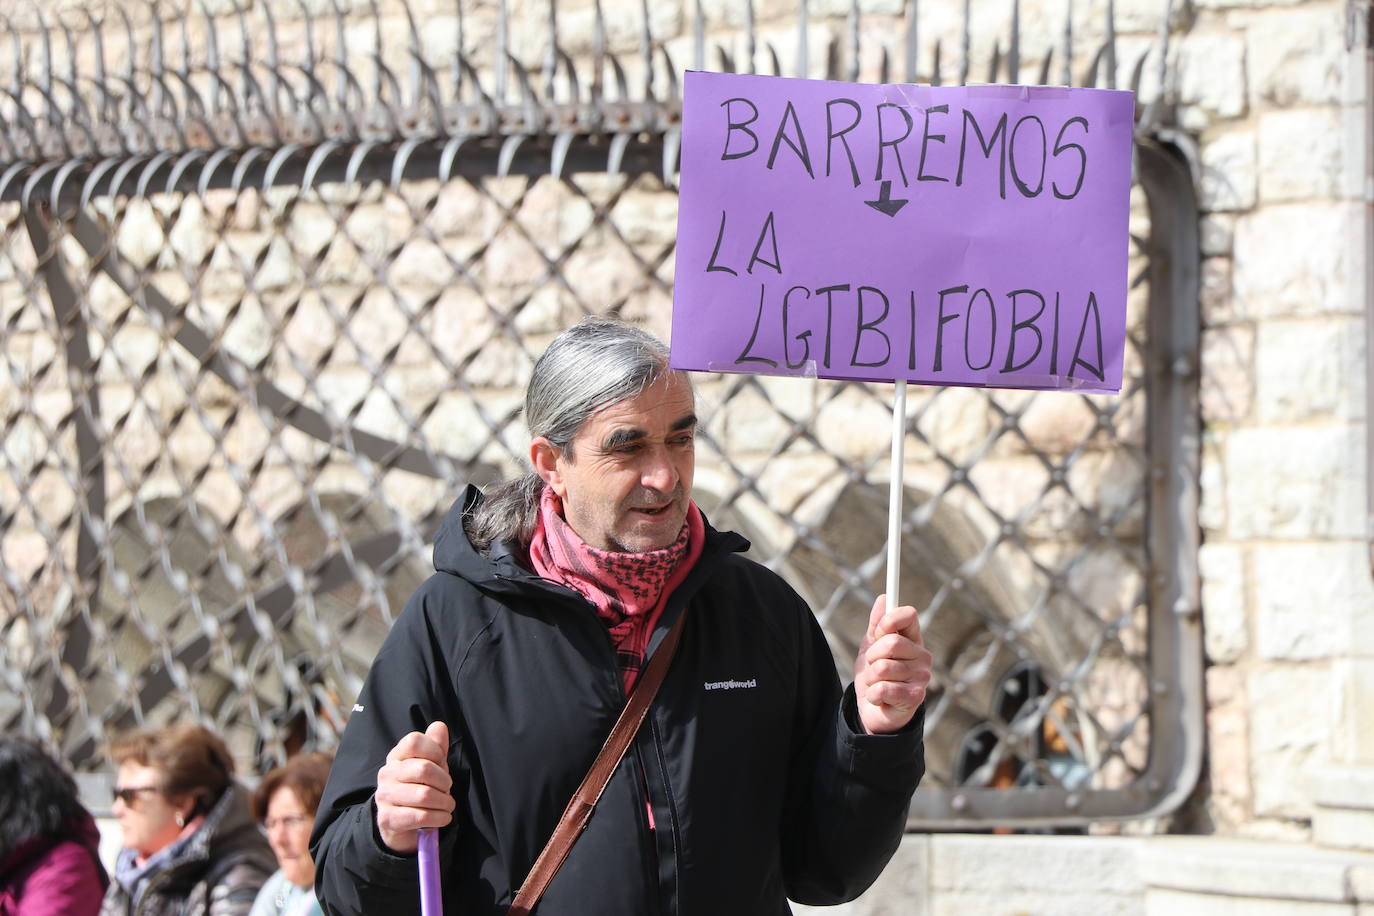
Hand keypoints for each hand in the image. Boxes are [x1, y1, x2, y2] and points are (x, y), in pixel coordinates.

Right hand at [375, 721, 454, 853]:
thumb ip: (436, 747)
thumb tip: (439, 726)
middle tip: (447, 789)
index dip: (435, 751)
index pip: (414, 741)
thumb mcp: (430, 766)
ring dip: (445, 802)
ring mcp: (385, 796)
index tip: (441, 764)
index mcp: (396, 756)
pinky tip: (443, 817)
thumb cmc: (419, 789)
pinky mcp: (388, 819)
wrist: (401, 825)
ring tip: (447, 805)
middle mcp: (387, 773)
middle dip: (444, 781)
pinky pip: (421, 816)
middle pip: (423, 769)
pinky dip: (439, 817)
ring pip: (424, 795)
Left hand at [853, 595, 932, 734]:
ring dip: (870, 678)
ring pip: (882, 668)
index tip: (877, 634)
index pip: (908, 615)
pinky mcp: (915, 697)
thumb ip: (877, 624)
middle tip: (873, 666)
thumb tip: (884, 598)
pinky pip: (882, 688)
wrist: (874, 710)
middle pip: (890, 642)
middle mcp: (923, 656)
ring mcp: (922, 677)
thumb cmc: (876, 675)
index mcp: (914, 639)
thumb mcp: (871, 646)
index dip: (887, 622)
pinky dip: (872, 694)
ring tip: (877, 684)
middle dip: (872, 656)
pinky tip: (879, 698)